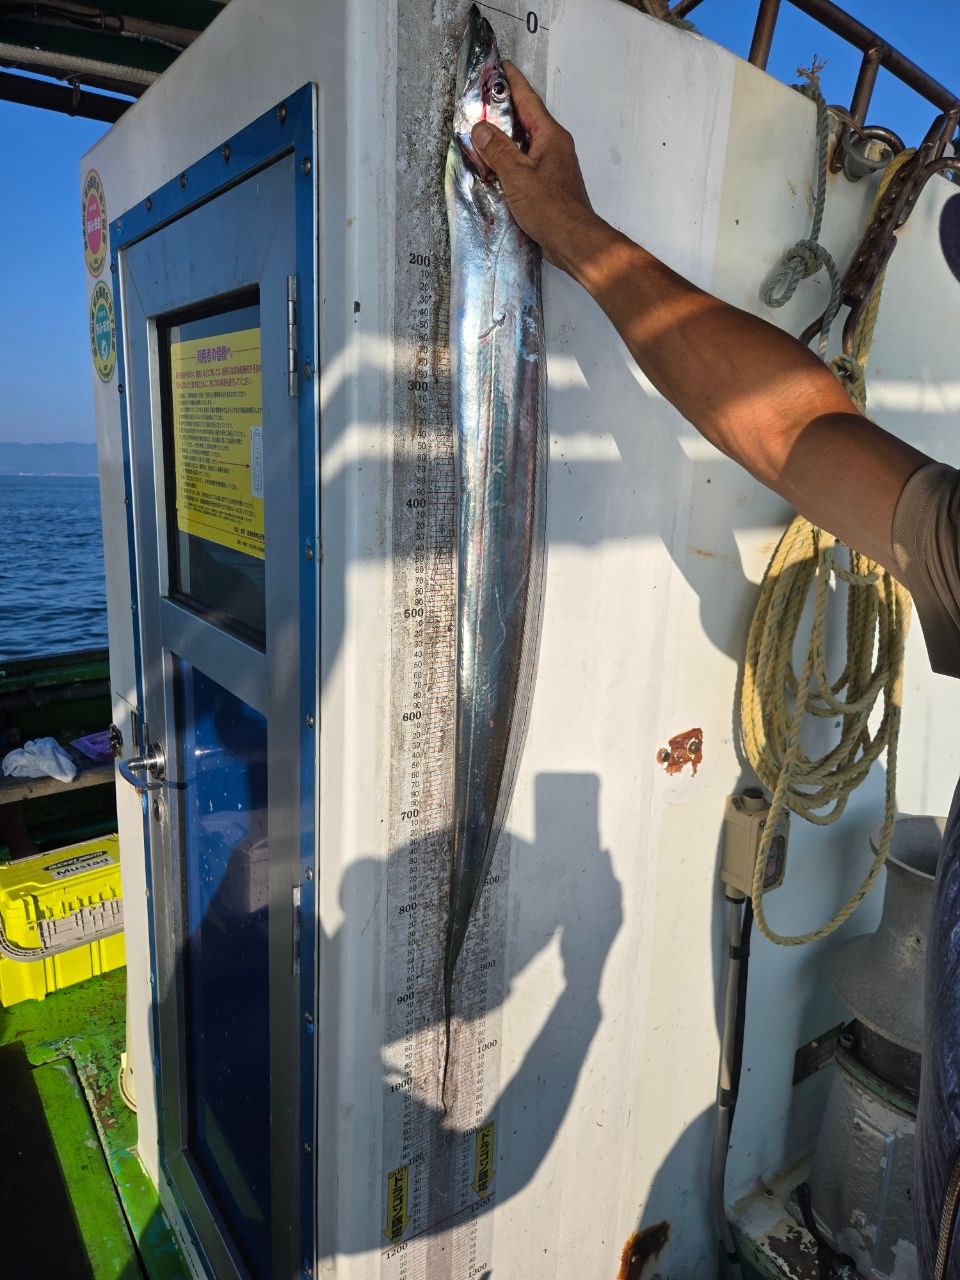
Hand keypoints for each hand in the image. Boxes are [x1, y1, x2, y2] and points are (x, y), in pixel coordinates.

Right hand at [471, 61, 601, 274]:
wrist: (573, 241)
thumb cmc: (551, 208)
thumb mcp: (517, 175)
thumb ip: (497, 150)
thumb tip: (481, 128)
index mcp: (550, 136)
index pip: (528, 100)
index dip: (513, 83)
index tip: (501, 67)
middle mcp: (554, 146)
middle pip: (525, 120)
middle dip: (504, 111)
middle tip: (482, 102)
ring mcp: (552, 166)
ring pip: (524, 143)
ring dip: (504, 139)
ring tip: (482, 134)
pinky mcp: (548, 185)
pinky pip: (525, 163)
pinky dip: (509, 161)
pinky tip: (495, 167)